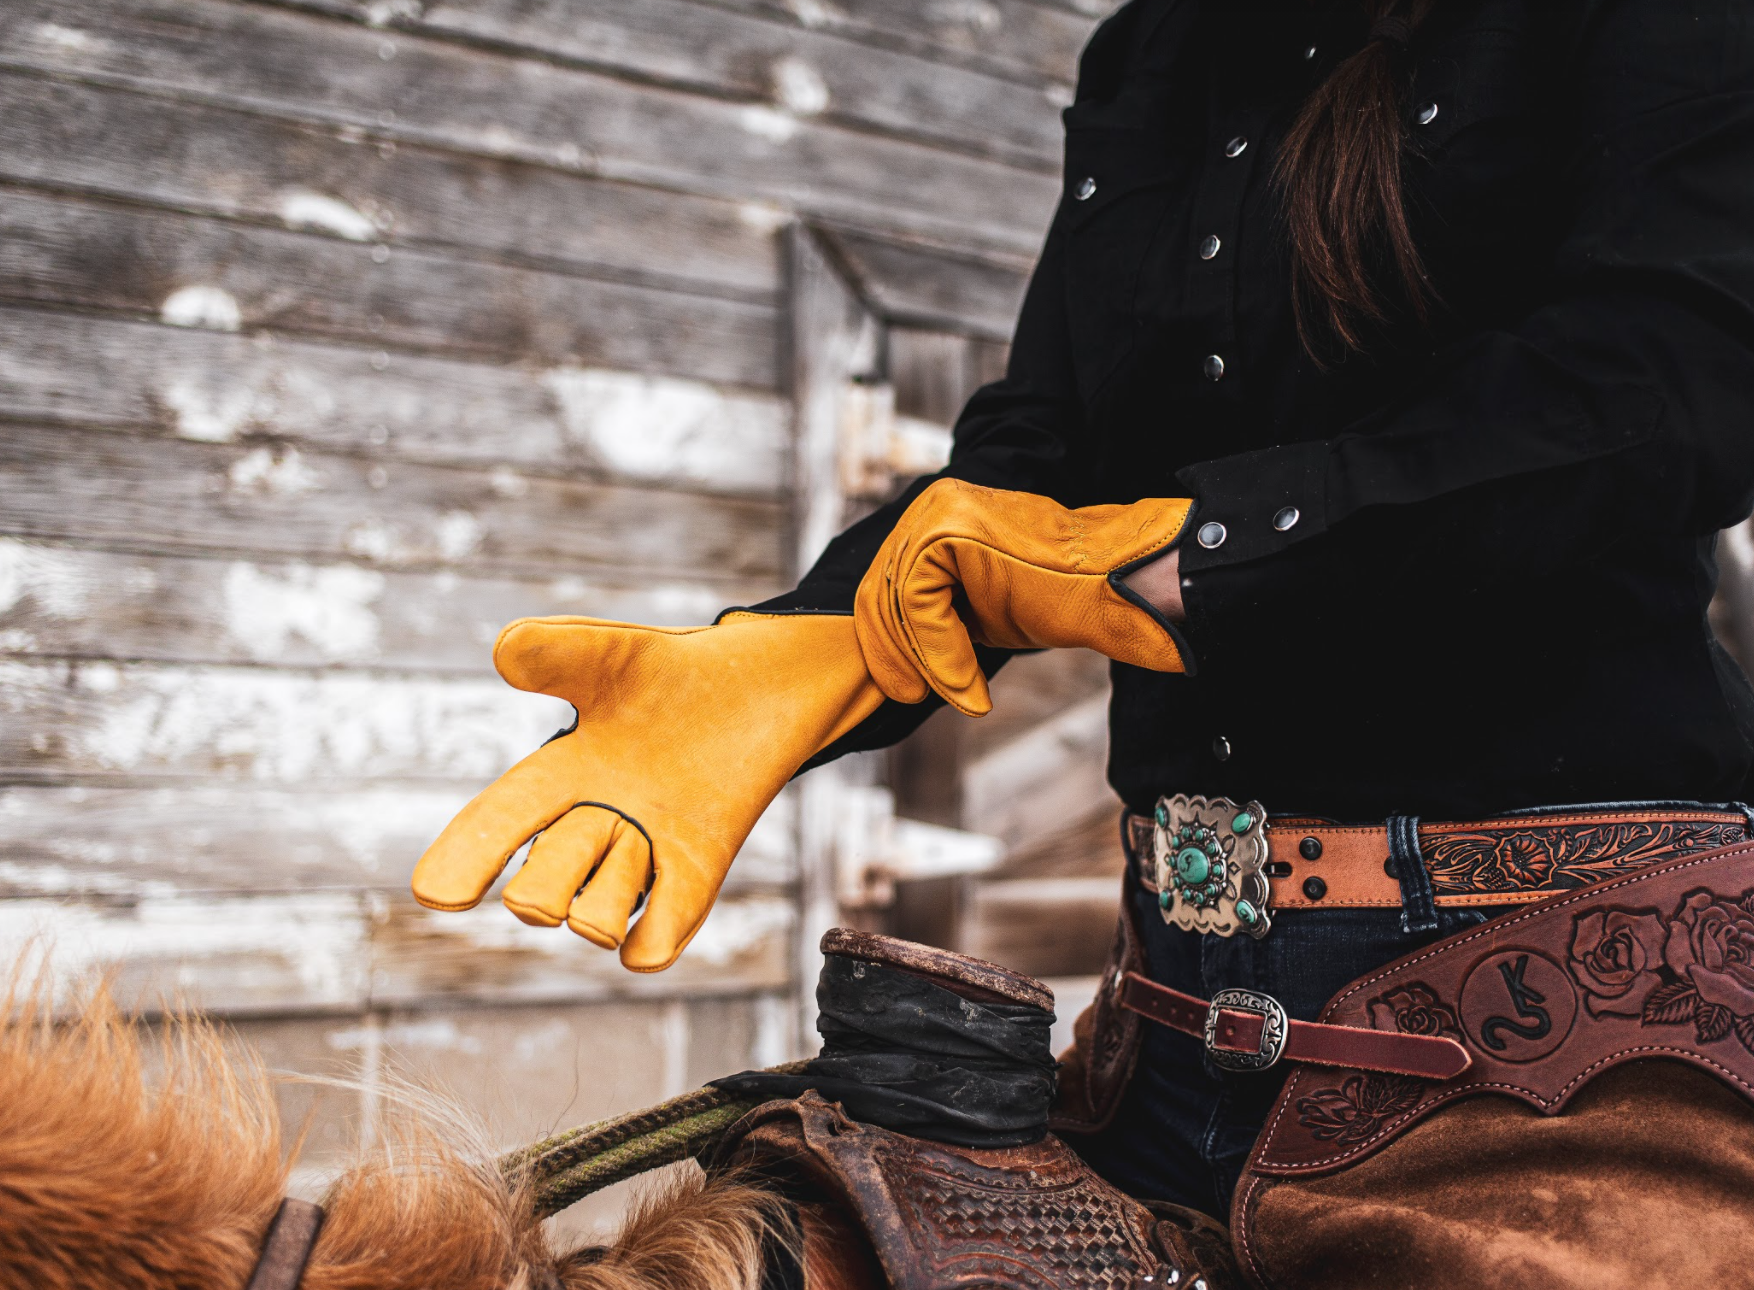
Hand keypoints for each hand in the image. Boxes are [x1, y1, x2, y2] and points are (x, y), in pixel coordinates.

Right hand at [410, 612, 882, 970]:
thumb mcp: (616, 653)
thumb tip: (506, 652)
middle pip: (541, 891)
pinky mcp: (702, 867)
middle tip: (596, 823)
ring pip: (598, 918)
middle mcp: (594, 827)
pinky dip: (652, 942)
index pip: (494, 826)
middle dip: (548, 882)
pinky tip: (646, 947)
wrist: (768, 683)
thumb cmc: (679, 671)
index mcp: (558, 775)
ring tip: (643, 836)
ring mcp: (648, 854)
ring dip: (613, 891)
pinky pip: (663, 929)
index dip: (465, 858)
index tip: (437, 895)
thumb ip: (562, 652)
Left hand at [854, 480, 1193, 715]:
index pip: (889, 583)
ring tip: (960, 692)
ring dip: (924, 659)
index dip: (890, 642)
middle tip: (910, 695)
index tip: (907, 686)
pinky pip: (919, 604)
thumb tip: (896, 655)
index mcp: (938, 516)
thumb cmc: (1060, 600)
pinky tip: (969, 680)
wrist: (1118, 587)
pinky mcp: (950, 530)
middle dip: (895, 653)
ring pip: (896, 601)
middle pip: (881, 590)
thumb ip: (935, 617)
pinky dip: (939, 651)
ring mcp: (940, 510)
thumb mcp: (977, 609)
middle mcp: (934, 503)